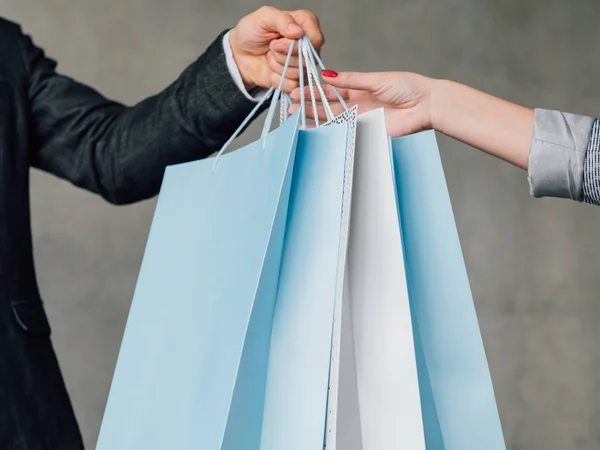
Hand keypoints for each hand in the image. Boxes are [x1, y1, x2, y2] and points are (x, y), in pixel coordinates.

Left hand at [229, 7, 323, 91]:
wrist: (239, 54)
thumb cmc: (252, 32)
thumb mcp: (263, 17)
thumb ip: (282, 19)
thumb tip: (298, 31)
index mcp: (306, 24)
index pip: (316, 39)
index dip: (297, 45)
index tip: (278, 41)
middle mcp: (309, 46)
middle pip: (307, 59)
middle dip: (284, 55)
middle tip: (271, 47)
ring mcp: (304, 65)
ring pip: (299, 73)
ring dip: (278, 66)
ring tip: (270, 56)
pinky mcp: (295, 81)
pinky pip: (292, 85)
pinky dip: (277, 79)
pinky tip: (271, 70)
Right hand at [289, 71, 435, 136]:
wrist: (427, 105)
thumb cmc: (407, 87)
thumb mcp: (376, 80)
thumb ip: (351, 80)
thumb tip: (327, 76)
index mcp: (358, 89)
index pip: (330, 90)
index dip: (313, 92)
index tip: (296, 92)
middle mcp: (357, 105)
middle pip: (328, 107)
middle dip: (309, 108)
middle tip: (290, 109)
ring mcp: (362, 120)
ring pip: (334, 122)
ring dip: (315, 122)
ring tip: (297, 122)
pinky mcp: (369, 133)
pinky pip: (347, 134)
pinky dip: (332, 135)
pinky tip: (317, 134)